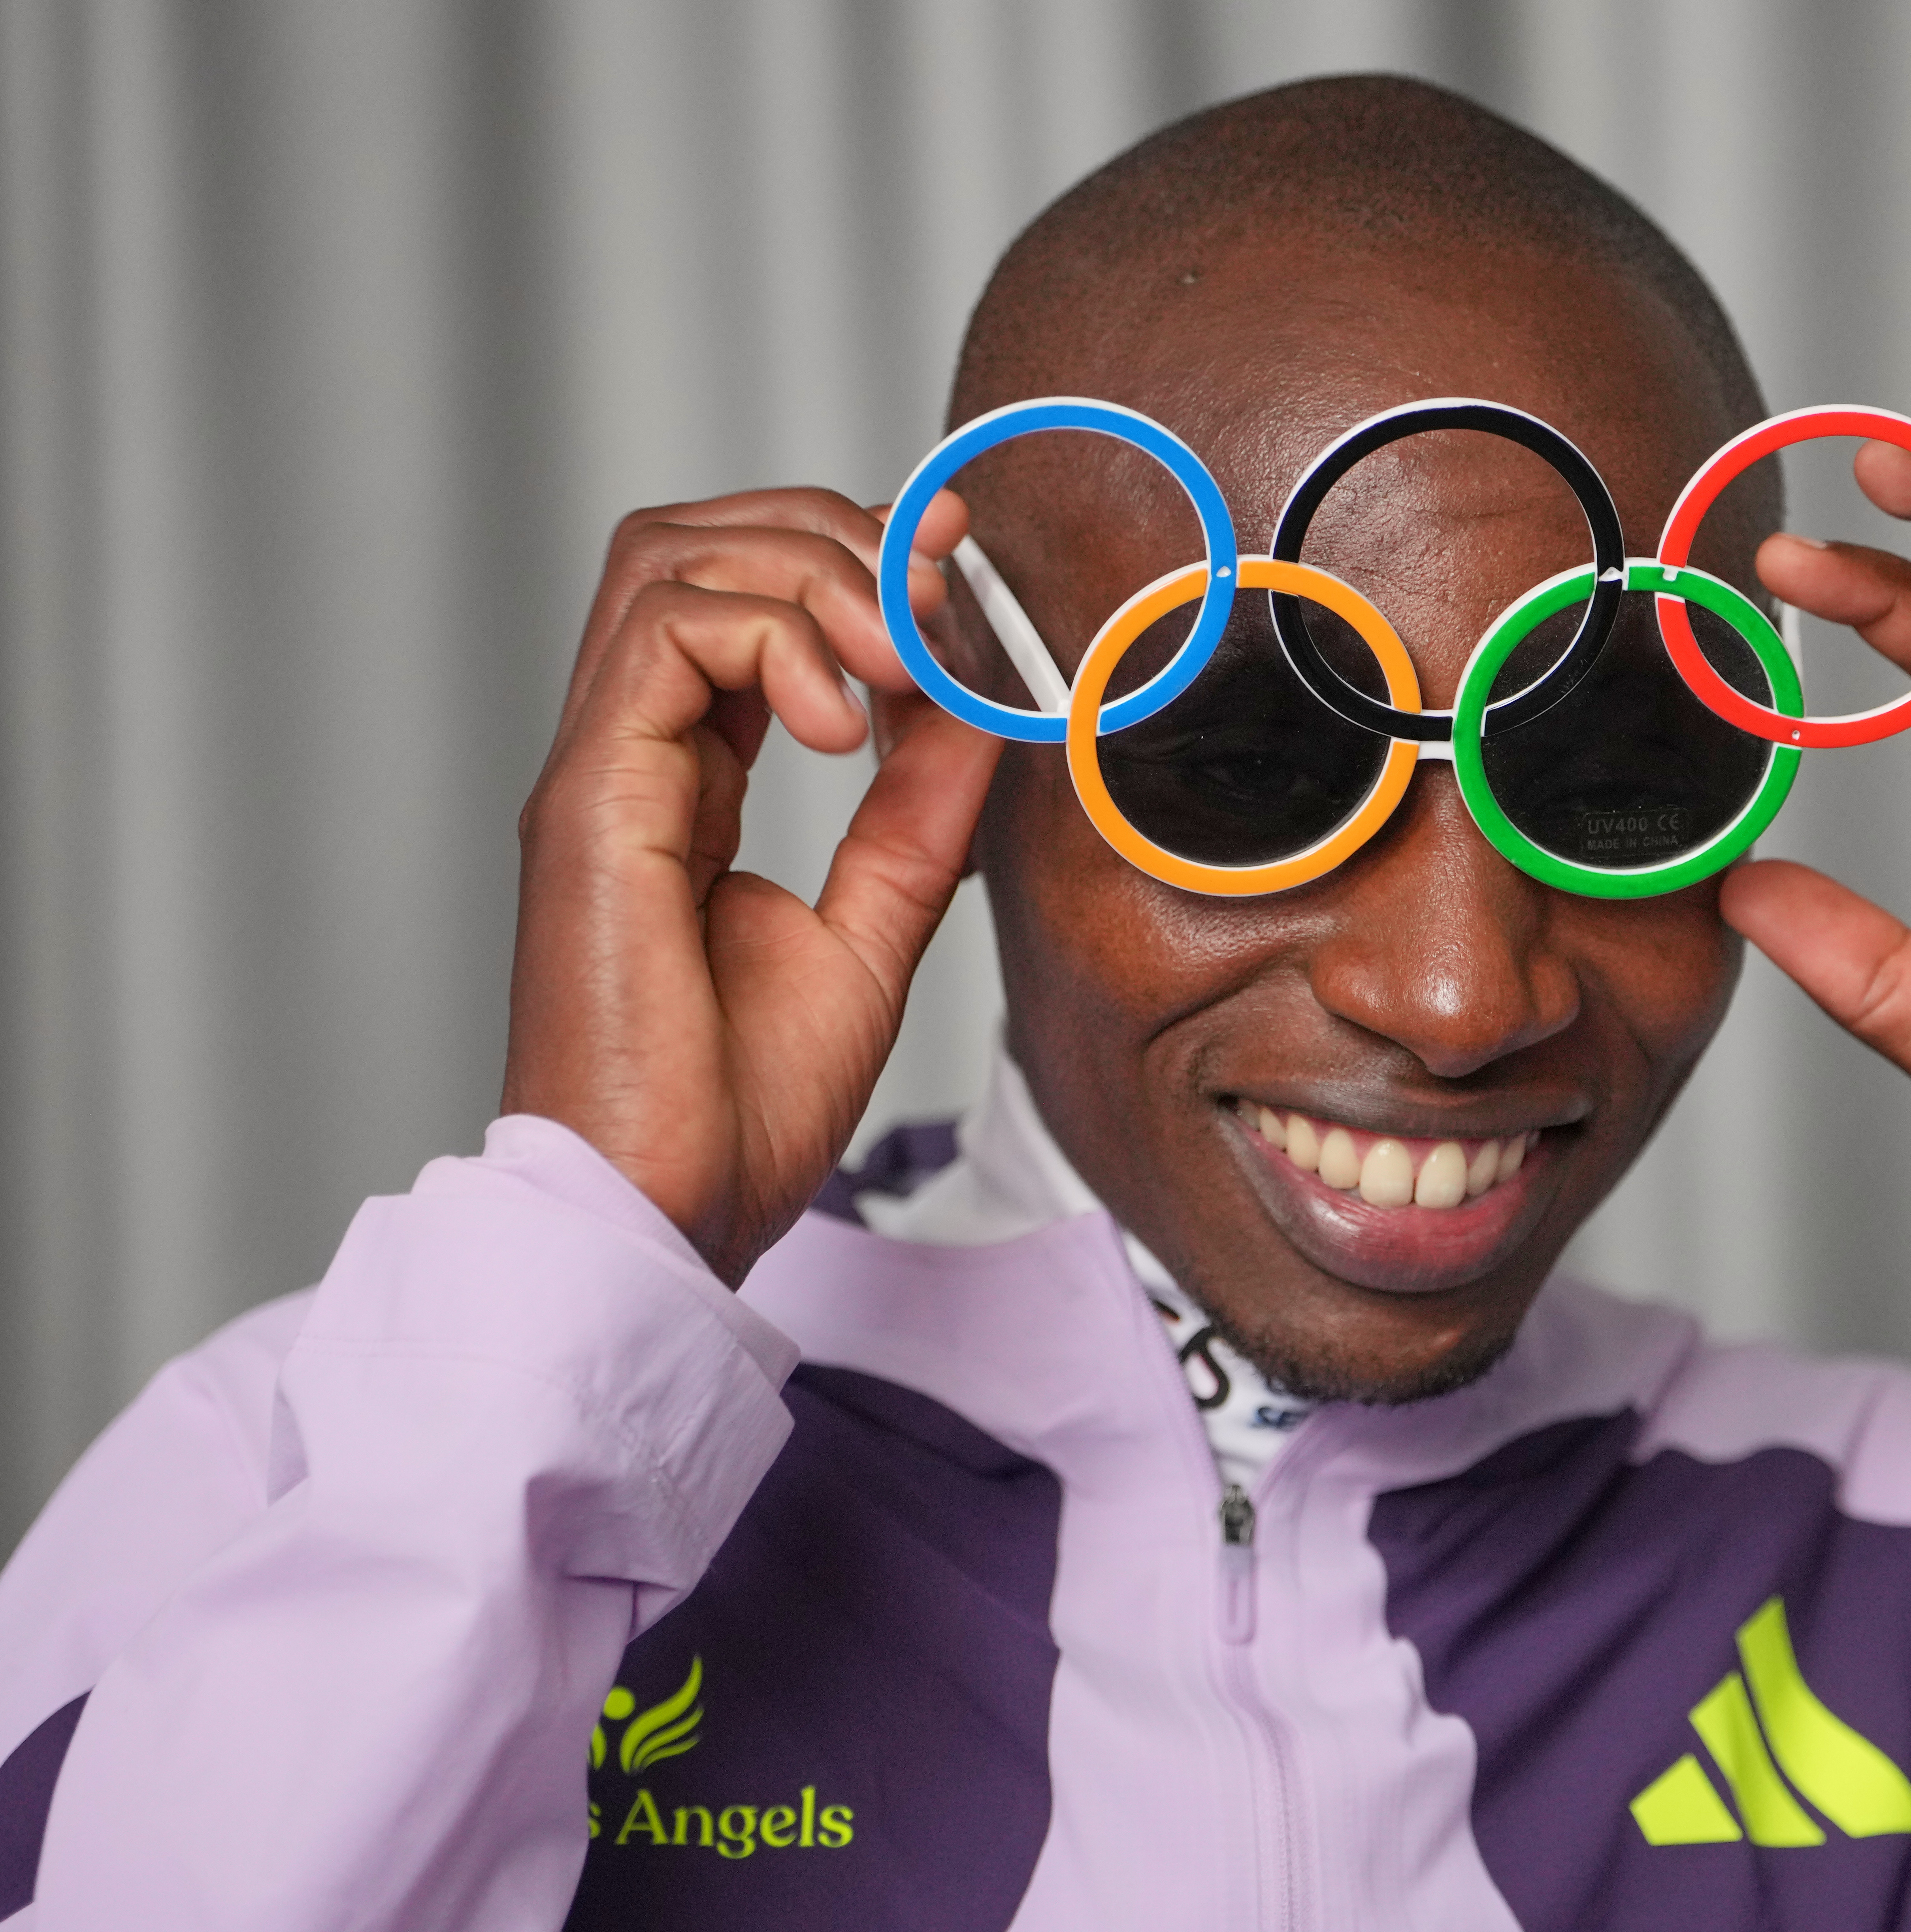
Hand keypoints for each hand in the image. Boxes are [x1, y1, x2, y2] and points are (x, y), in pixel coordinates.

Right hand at [503, 486, 998, 1282]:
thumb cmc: (743, 1105)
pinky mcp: (587, 800)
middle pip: (696, 542)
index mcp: (687, 779)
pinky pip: (663, 637)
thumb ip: (922, 812)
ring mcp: (599, 770)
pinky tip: (847, 723)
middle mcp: (630, 756)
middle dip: (832, 536)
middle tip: (934, 602)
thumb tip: (981, 709)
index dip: (853, 558)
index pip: (745, 597)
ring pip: (671, 559)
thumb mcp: (878, 928)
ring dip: (811, 573)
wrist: (670, 1210)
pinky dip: (775, 641)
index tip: (958, 568)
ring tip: (900, 657)